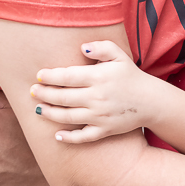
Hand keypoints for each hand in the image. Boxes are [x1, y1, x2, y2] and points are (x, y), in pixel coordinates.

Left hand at [31, 41, 156, 142]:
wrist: (152, 101)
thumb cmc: (131, 76)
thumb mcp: (120, 55)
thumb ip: (101, 47)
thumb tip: (82, 48)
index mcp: (99, 77)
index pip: (67, 76)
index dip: (50, 76)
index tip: (39, 75)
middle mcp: (97, 98)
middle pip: (62, 97)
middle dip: (44, 94)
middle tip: (33, 91)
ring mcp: (100, 116)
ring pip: (67, 117)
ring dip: (49, 113)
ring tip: (38, 109)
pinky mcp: (105, 130)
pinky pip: (83, 137)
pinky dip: (68, 138)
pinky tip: (57, 135)